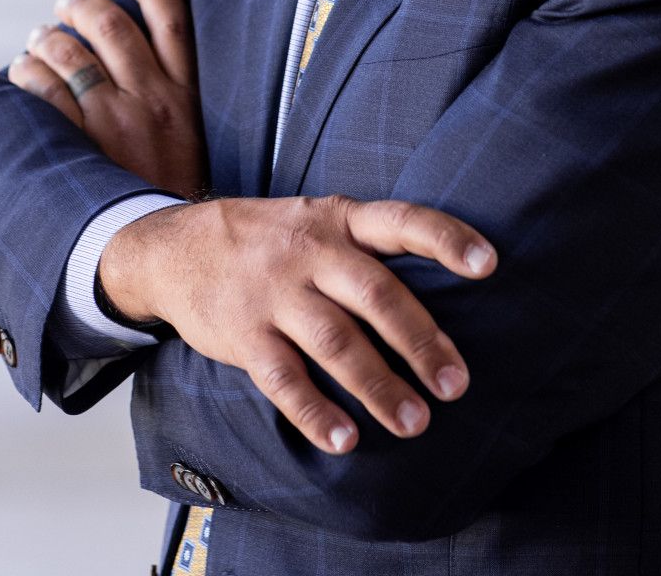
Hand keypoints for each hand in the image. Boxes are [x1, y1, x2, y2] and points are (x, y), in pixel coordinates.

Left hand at [4, 0, 204, 196]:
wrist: (169, 249)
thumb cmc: (179, 195)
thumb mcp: (198, 142)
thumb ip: (178, 102)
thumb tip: (142, 65)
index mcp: (188, 96)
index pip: (174, 21)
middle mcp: (152, 100)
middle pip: (112, 27)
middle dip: (82, 7)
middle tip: (66, 5)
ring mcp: (116, 121)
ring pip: (72, 53)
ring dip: (48, 38)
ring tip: (38, 39)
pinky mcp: (84, 145)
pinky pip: (46, 92)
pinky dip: (29, 74)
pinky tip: (22, 72)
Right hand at [97, 195, 496, 453]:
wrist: (172, 248)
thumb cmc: (267, 241)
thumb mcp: (314, 219)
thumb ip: (366, 247)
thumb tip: (443, 293)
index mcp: (337, 220)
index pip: (400, 221)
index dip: (445, 240)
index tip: (488, 266)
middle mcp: (309, 251)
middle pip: (376, 295)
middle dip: (421, 342)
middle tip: (455, 385)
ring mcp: (273, 293)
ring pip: (335, 343)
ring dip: (379, 386)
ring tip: (415, 424)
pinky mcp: (243, 334)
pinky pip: (283, 379)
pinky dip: (315, 413)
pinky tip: (345, 440)